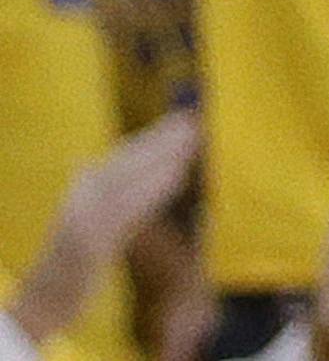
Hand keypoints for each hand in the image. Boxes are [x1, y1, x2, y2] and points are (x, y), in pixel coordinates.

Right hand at [10, 109, 200, 343]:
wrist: (49, 296)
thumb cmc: (80, 257)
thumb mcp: (104, 219)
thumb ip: (128, 194)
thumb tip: (166, 168)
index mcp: (84, 186)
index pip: (124, 154)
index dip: (154, 135)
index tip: (183, 119)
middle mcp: (82, 196)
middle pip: (127, 161)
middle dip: (162, 141)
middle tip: (194, 122)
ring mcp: (84, 219)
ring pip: (127, 179)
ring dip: (161, 159)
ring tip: (192, 143)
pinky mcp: (89, 243)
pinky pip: (126, 211)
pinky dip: (152, 190)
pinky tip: (178, 176)